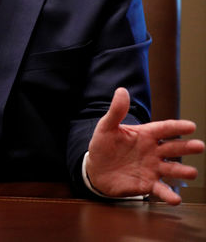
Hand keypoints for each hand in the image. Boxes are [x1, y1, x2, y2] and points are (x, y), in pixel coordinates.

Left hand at [87, 87, 204, 204]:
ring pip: (172, 169)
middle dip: (187, 147)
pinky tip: (176, 199)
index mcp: (145, 135)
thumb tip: (121, 91)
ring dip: (182, 171)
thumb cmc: (103, 146)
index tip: (191, 126)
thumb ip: (116, 111)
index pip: (164, 128)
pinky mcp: (148, 184)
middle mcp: (153, 151)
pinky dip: (168, 194)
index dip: (177, 127)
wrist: (95, 170)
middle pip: (173, 148)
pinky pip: (160, 189)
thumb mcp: (106, 127)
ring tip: (192, 172)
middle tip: (200, 146)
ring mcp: (152, 168)